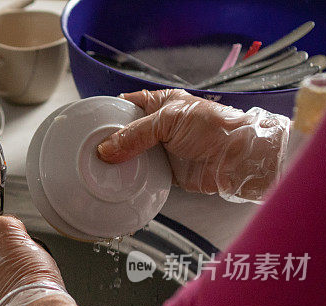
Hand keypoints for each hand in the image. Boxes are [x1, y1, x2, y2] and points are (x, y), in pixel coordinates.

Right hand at [97, 89, 289, 201]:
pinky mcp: (165, 171)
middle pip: (124, 133)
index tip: (89, 124)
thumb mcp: (169, 121)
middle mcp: (158, 126)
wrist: (237, 158)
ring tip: (96, 168)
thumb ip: (135, 134)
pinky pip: (141, 175)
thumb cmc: (215, 128)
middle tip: (88, 150)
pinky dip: (130, 179)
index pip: (125, 104)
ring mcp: (160, 149)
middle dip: (108, 142)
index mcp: (160, 103)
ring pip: (130, 156)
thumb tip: (106, 149)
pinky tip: (117, 181)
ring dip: (117, 163)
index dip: (107, 112)